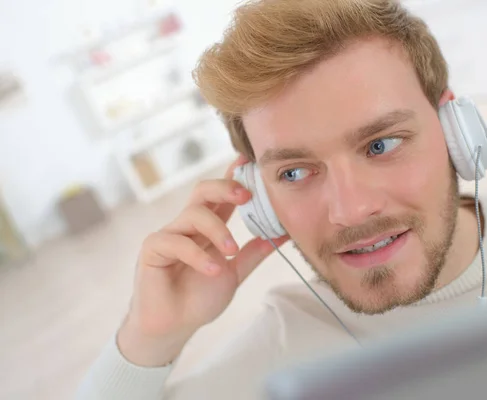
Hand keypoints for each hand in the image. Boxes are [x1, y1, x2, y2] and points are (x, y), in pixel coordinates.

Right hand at [117, 155, 288, 366]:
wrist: (174, 327)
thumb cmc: (199, 297)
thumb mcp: (235, 273)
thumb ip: (254, 253)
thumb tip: (282, 234)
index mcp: (207, 228)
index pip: (220, 196)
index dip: (232, 177)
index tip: (247, 161)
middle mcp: (187, 225)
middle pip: (202, 191)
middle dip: (225, 187)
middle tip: (246, 196)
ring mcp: (168, 234)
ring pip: (193, 214)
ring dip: (217, 231)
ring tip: (231, 252)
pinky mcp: (153, 249)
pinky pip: (175, 241)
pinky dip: (198, 255)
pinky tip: (213, 271)